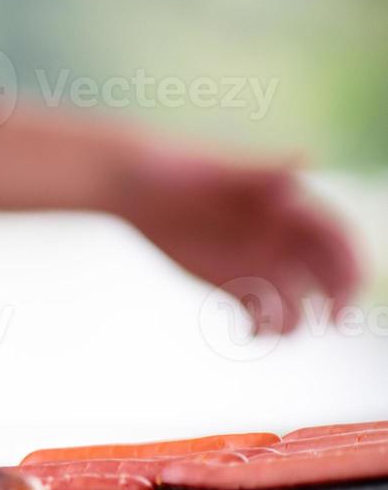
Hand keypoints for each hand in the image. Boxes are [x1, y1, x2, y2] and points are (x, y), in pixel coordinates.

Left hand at [110, 144, 361, 333]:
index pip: (338, 241)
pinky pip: (259, 314)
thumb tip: (304, 158)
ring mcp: (258, 263)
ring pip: (296, 301)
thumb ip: (265, 171)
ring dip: (294, 320)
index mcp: (293, 208)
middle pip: (327, 275)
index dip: (350, 267)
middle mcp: (283, 239)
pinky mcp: (230, 282)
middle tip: (333, 320)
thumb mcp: (224, 171)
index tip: (346, 292)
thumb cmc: (183, 169)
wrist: (137, 184)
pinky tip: (250, 331)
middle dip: (337, 298)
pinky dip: (261, 327)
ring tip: (272, 325)